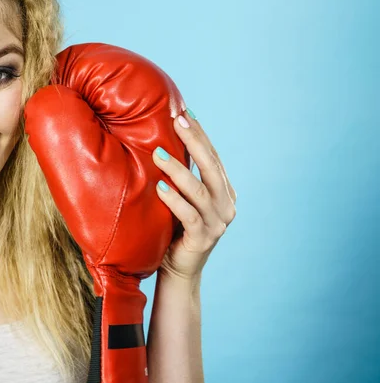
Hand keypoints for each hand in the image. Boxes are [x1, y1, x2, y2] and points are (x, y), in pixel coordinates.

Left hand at [152, 106, 236, 281]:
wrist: (178, 270)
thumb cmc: (175, 227)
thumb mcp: (183, 197)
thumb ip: (182, 175)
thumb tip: (162, 138)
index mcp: (224, 191)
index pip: (212, 156)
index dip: (200, 134)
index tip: (184, 112)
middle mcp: (226, 204)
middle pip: (210, 167)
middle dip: (194, 141)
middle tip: (177, 121)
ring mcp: (218, 223)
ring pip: (198, 189)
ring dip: (177, 169)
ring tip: (157, 152)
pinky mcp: (204, 238)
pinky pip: (189, 215)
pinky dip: (174, 200)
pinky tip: (159, 187)